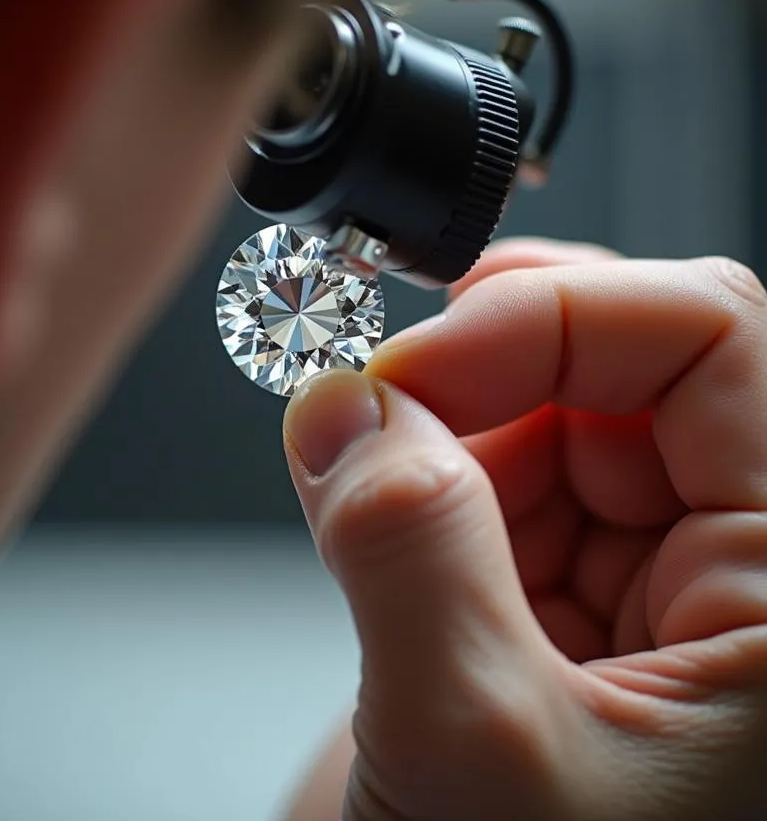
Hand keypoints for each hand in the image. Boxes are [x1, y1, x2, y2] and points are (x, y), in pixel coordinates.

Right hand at [282, 238, 766, 820]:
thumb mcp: (475, 755)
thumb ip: (407, 554)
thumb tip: (345, 407)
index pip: (713, 337)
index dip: (557, 316)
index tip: (412, 363)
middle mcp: (742, 564)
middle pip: (624, 357)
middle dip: (480, 363)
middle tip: (367, 401)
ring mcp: (650, 570)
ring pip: (546, 403)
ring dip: (437, 422)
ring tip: (361, 486)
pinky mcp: (566, 586)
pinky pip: (496, 465)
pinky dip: (418, 466)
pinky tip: (372, 518)